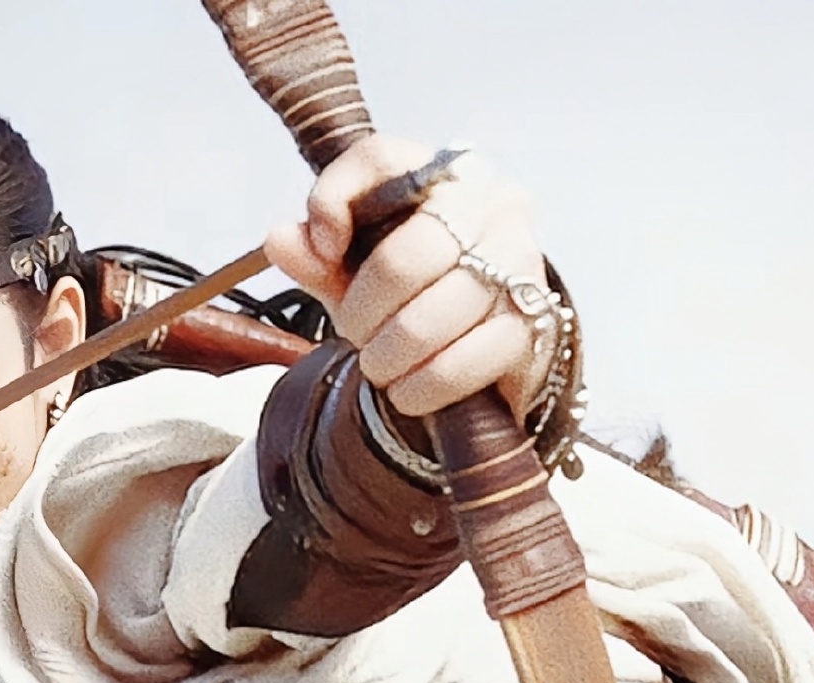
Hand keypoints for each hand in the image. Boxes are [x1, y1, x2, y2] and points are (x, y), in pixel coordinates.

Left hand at [265, 135, 553, 420]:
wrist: (490, 337)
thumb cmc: (417, 289)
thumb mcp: (359, 267)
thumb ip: (317, 253)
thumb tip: (280, 240)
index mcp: (445, 171)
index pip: (379, 159)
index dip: (335, 201)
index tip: (321, 250)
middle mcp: (492, 202)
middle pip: (408, 254)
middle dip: (365, 311)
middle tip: (355, 333)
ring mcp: (521, 259)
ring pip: (435, 315)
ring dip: (390, 355)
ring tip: (380, 366)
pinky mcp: (533, 321)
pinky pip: (465, 360)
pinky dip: (424, 385)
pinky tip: (408, 391)